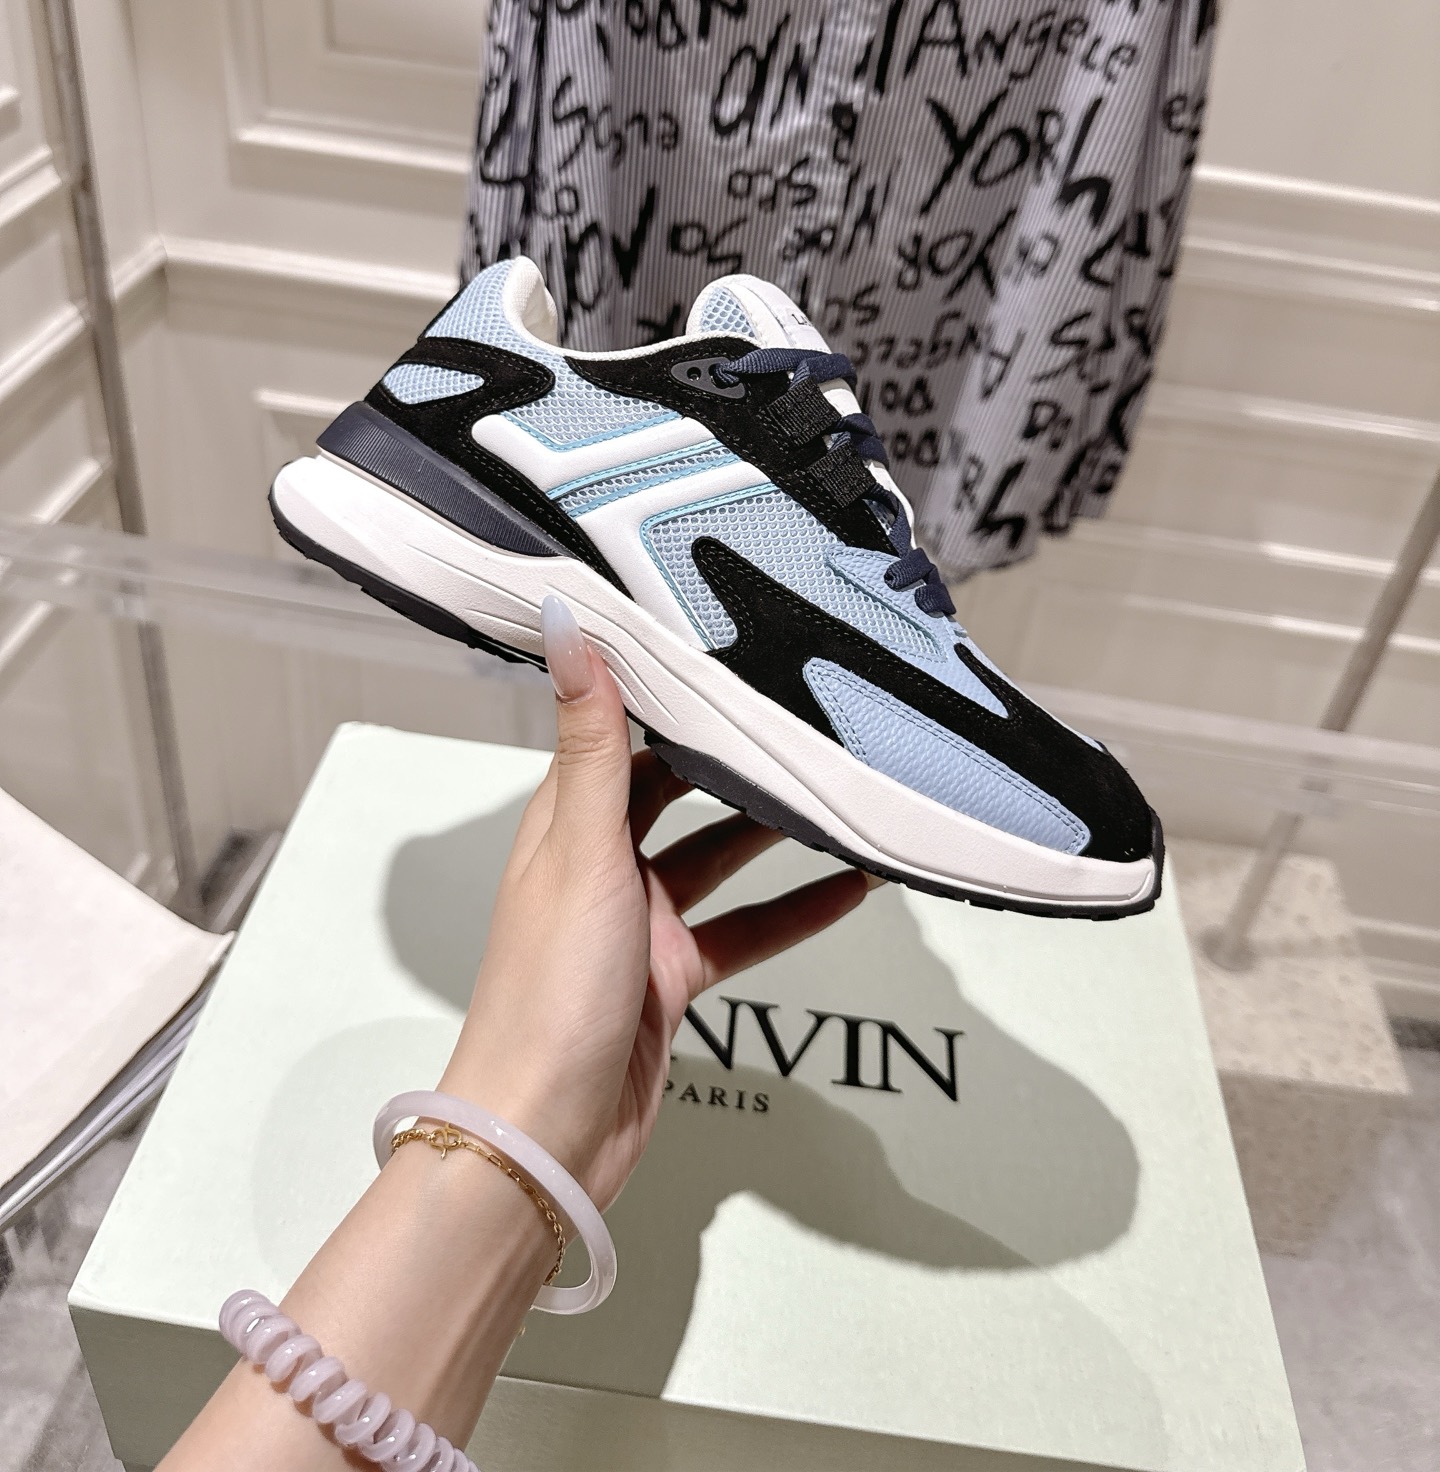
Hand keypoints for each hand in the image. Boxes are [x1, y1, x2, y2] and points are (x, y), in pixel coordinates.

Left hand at [441, 596, 872, 1208]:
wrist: (549, 1135)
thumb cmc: (551, 990)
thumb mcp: (583, 850)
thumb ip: (593, 743)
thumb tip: (566, 627)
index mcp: (565, 824)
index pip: (620, 735)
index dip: (669, 697)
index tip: (729, 651)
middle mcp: (599, 864)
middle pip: (675, 792)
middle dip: (734, 760)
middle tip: (807, 718)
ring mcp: (636, 925)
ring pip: (716, 858)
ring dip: (773, 831)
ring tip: (843, 792)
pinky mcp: (669, 980)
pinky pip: (743, 930)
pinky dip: (792, 911)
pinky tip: (850, 888)